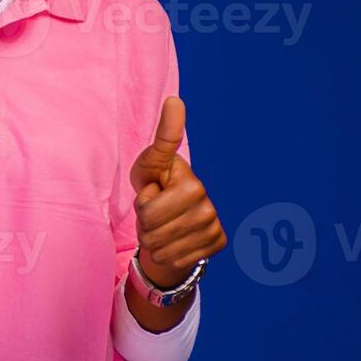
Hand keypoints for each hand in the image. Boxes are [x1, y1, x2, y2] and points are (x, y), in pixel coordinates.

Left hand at [129, 96, 226, 287]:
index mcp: (191, 184)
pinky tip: (172, 239)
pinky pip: (173, 260)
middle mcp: (207, 206)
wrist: (173, 221)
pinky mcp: (216, 245)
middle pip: (151, 229)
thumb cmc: (155, 186)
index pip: (148, 208)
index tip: (164, 156)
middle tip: (154, 210)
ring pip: (160, 248)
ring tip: (161, 224)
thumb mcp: (149, 166)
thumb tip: (175, 100)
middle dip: (144, 222)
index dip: (145, 200)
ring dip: (153, 239)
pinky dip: (165, 253)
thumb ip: (162, 139)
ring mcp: (213, 227)